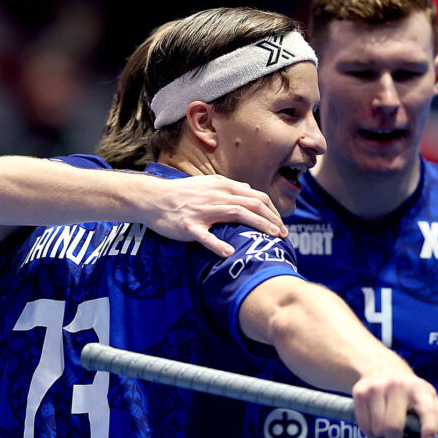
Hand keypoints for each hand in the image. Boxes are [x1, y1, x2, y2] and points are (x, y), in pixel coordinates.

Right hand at [139, 174, 286, 256]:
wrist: (153, 198)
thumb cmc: (181, 194)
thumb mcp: (208, 184)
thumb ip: (229, 188)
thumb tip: (248, 190)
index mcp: (223, 186)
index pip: (256, 197)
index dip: (272, 211)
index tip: (281, 225)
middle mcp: (217, 196)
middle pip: (253, 204)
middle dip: (272, 220)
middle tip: (284, 235)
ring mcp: (203, 211)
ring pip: (237, 214)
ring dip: (258, 226)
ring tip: (272, 238)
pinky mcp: (189, 226)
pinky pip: (206, 236)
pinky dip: (218, 245)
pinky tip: (229, 254)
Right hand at [351, 358, 437, 437]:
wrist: (380, 367)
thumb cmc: (408, 389)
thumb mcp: (426, 395)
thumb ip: (435, 413)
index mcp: (418, 389)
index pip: (427, 410)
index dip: (429, 428)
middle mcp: (397, 386)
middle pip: (393, 427)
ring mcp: (376, 389)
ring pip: (376, 429)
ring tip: (386, 432)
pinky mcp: (361, 393)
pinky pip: (364, 425)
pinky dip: (370, 433)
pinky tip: (375, 425)